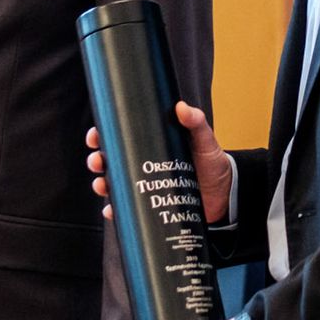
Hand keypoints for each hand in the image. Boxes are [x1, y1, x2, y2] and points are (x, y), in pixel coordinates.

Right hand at [86, 101, 231, 223]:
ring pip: (113, 184)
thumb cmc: (212, 163)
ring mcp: (144, 186)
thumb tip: (182, 107)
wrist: (225, 194)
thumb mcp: (204, 140)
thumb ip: (196, 123)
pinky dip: (115, 211)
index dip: (102, 135)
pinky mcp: (150, 205)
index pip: (119, 137)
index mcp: (150, 144)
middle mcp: (142, 164)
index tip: (95, 136)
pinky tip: (111, 211)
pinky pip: (127, 208)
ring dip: (102, 185)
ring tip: (103, 186)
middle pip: (110, 161)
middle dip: (97, 161)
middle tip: (98, 162)